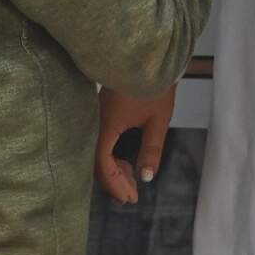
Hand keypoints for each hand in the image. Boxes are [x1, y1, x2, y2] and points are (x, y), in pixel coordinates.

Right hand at [94, 85, 175, 204]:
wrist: (150, 56)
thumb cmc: (155, 85)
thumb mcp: (158, 121)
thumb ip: (151, 151)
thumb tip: (146, 178)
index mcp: (107, 124)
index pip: (103, 165)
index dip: (116, 185)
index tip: (131, 198)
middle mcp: (96, 121)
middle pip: (96, 161)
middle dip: (113, 181)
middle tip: (131, 196)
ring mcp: (96, 116)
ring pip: (97, 152)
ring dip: (112, 169)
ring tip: (132, 180)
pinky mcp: (100, 112)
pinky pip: (99, 141)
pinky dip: (110, 156)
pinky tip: (124, 161)